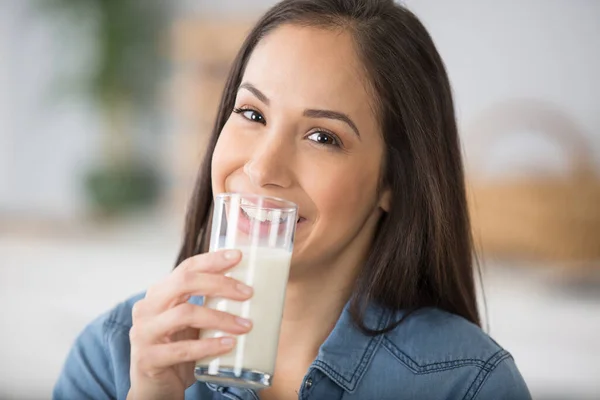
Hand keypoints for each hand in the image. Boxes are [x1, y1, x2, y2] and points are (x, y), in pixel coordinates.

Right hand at [127, 249, 252, 399]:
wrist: (154, 389)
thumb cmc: (177, 350)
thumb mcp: (190, 323)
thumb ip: (206, 304)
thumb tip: (247, 288)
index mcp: (158, 294)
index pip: (185, 268)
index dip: (211, 260)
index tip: (238, 256)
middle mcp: (147, 308)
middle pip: (183, 283)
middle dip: (219, 284)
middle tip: (248, 292)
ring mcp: (144, 333)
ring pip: (185, 314)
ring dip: (220, 318)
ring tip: (245, 325)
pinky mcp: (148, 359)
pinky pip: (182, 349)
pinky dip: (209, 346)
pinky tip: (228, 345)